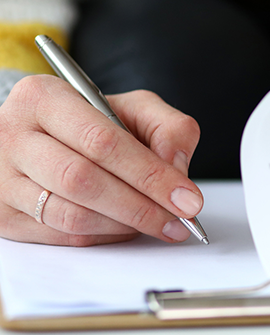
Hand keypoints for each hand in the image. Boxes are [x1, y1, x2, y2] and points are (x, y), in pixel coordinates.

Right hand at [0, 76, 201, 245]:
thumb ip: (168, 127)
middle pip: (83, 180)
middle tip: (178, 220)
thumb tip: (176, 168)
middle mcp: (13, 136)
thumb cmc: (94, 122)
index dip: (150, 174)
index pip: (102, 141)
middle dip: (140, 206)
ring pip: (70, 214)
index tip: (186, 198)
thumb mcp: (134, 107)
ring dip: (123, 225)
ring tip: (159, 224)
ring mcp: (3, 179)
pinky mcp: (3, 215)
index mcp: (43, 98)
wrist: (43, 137)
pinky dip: (104, 236)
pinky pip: (61, 236)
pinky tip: (127, 228)